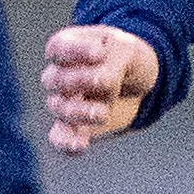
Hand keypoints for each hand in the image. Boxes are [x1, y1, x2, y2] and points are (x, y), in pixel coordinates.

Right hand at [42, 23, 159, 153]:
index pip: (59, 48)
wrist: (138, 82)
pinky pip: (60, 137)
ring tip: (103, 112)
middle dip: (78, 81)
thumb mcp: (126, 50)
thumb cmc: (126, 57)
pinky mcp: (75, 126)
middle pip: (55, 79)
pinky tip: (79, 146)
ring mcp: (65, 102)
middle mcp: (59, 75)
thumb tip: (100, 80)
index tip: (99, 53)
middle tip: (106, 81)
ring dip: (79, 111)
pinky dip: (66, 143)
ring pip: (59, 108)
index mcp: (67, 47)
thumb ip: (112, 61)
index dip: (75, 51)